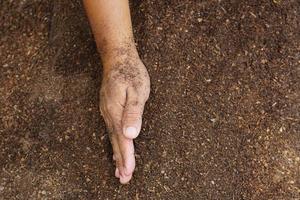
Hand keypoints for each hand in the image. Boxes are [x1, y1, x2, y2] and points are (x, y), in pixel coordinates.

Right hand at [99, 50, 149, 183]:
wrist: (118, 58)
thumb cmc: (131, 73)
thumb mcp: (137, 90)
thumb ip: (134, 112)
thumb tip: (130, 134)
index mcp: (116, 111)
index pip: (122, 138)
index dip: (126, 156)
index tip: (128, 172)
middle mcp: (109, 114)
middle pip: (115, 141)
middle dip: (121, 160)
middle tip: (124, 178)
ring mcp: (107, 112)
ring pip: (113, 137)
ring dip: (117, 155)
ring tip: (119, 171)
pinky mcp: (109, 109)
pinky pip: (111, 130)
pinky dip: (115, 143)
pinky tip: (116, 148)